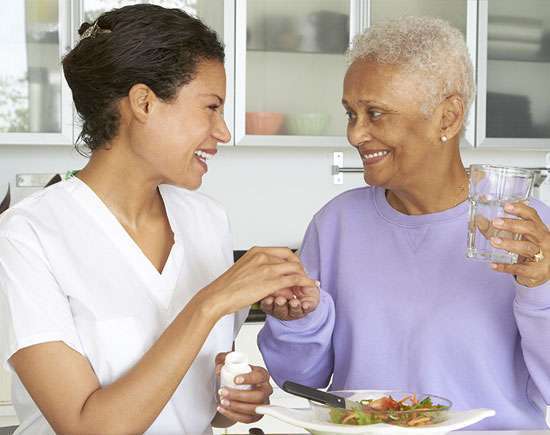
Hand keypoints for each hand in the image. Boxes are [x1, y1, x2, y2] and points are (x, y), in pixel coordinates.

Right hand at [202, 247, 317, 317]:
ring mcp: (268, 268)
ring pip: (295, 269)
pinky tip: (307, 287)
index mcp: (256, 252)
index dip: (293, 260)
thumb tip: (273, 277)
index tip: (296, 268)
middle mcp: (263, 257)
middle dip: (299, 269)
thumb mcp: (245, 271)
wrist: (218, 296)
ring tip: (305, 285)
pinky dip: (304, 283)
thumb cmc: (227, 287)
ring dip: (303, 277)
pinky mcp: (271, 282)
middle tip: (302, 278)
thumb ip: (260, 270)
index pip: (283, 251)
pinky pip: (294, 280)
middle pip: (291, 259)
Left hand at [215, 353, 272, 423]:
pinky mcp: (256, 415)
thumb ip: (223, 359)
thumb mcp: (229, 362)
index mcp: (262, 375)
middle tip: (224, 392)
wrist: (236, 387)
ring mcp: (262, 403)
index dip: (249, 379)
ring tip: (223, 401)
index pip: (260, 376)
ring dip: (236, 406)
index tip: (235, 380)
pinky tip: (223, 409)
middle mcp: (265, 389)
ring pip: (254, 409)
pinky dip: (234, 415)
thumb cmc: (237, 374)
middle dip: (239, 396)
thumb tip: (219, 369)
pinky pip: (247, 418)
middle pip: (258, 396)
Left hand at [489, 202, 549, 286]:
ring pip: (527, 247)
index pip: (532, 215)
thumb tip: (478, 220)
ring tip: (493, 241)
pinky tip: (493, 264)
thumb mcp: (515, 237)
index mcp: (538, 229)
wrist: (540, 271)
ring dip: (509, 244)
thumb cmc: (527, 249)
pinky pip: (520, 268)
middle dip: (512, 225)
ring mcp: (542, 256)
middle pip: (531, 229)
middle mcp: (542, 240)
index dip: (520, 209)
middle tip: (495, 222)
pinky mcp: (536, 271)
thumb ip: (496, 229)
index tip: (506, 206)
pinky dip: (505, 266)